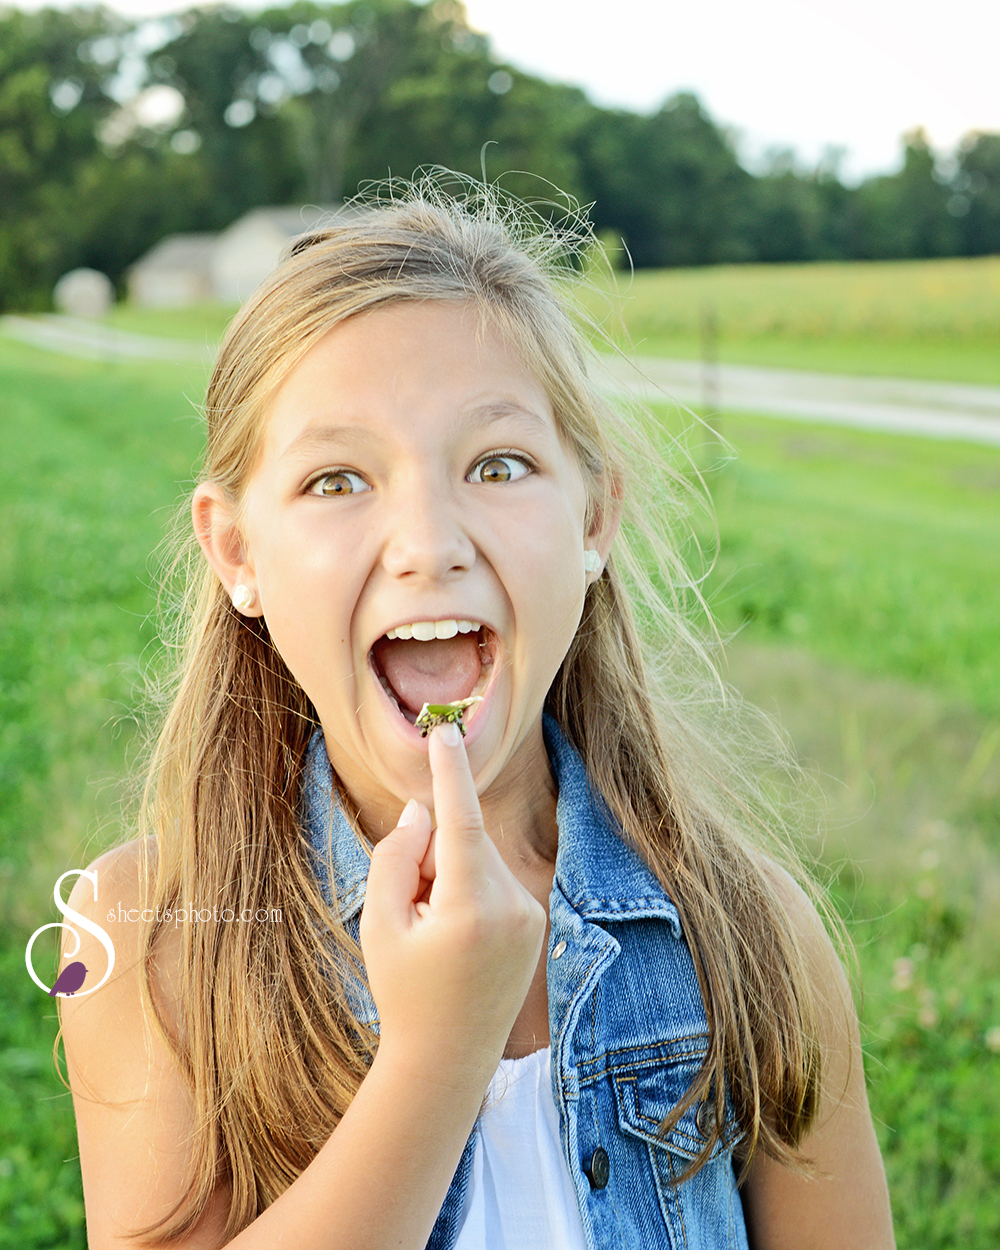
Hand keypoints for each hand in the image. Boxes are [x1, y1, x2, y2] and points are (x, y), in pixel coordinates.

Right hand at [360, 723, 545, 1085]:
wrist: (447, 1061)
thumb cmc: (403, 993)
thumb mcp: (379, 924)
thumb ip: (397, 857)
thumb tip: (425, 810)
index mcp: (473, 906)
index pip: (461, 819)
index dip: (450, 772)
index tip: (445, 731)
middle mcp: (514, 905)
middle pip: (462, 842)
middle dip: (431, 857)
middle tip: (410, 913)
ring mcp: (531, 915)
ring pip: (478, 861)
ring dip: (450, 877)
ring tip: (436, 937)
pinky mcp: (536, 922)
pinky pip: (494, 881)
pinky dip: (469, 892)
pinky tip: (458, 942)